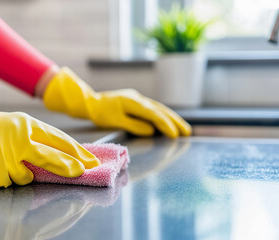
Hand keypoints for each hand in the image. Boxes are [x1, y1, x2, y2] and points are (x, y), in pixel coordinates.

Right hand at [0, 87, 99, 187]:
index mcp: (27, 125)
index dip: (77, 151)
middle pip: (51, 157)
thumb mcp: (17, 124)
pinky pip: (7, 183)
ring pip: (27, 177)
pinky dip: (4, 178)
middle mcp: (19, 138)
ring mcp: (5, 155)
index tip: (90, 160)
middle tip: (80, 172)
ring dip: (22, 174)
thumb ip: (38, 138)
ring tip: (8, 161)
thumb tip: (64, 154)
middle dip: (68, 167)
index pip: (59, 139)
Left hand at [43, 67, 191, 137]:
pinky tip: (169, 122)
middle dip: (175, 121)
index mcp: (133, 102)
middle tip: (187, 132)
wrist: (91, 102)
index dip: (165, 124)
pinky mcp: (137, 102)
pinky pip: (153, 109)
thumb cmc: (101, 112)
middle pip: (160, 109)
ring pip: (159, 108)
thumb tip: (151, 131)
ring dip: (172, 118)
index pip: (153, 114)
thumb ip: (133, 125)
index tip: (174, 135)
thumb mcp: (115, 120)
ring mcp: (138, 99)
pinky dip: (163, 116)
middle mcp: (138, 98)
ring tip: (183, 128)